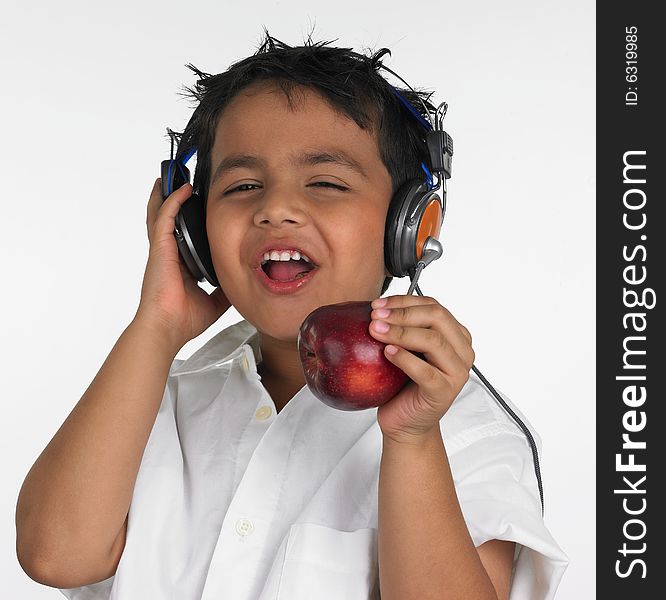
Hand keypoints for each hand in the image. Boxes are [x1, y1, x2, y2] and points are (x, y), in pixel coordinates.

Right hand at [134, 178, 230, 349]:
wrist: (167, 329)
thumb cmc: (184, 320)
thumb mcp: (215, 302)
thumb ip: (226, 290)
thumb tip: (242, 283)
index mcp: (179, 266)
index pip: (184, 236)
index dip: (189, 221)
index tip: (200, 208)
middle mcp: (169, 254)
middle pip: (168, 220)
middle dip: (174, 201)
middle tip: (183, 182)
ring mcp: (162, 250)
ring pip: (161, 213)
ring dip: (167, 193)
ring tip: (175, 175)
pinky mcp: (160, 249)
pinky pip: (164, 217)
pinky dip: (173, 200)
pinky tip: (182, 188)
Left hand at [368, 295, 474, 444]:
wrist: (406, 422)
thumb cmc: (404, 383)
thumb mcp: (406, 348)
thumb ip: (403, 326)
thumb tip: (376, 305)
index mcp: (456, 335)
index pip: (433, 306)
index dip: (404, 301)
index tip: (378, 304)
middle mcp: (462, 351)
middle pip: (436, 318)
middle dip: (402, 314)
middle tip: (376, 316)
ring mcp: (457, 372)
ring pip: (433, 341)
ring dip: (401, 332)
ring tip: (376, 331)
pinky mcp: (444, 392)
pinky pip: (425, 371)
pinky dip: (404, 358)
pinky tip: (387, 353)